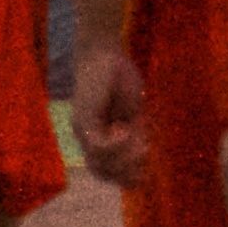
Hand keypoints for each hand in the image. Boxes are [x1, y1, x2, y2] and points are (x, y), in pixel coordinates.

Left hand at [71, 45, 150, 189]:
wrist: (102, 52)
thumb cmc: (119, 79)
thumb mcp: (133, 113)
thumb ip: (136, 135)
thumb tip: (142, 159)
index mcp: (99, 138)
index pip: (108, 173)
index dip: (129, 174)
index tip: (146, 155)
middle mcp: (86, 137)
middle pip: (103, 174)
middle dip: (128, 171)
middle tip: (143, 149)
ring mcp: (82, 130)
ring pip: (99, 166)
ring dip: (124, 158)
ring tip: (136, 138)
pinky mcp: (82, 119)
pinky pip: (98, 147)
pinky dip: (116, 144)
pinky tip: (125, 129)